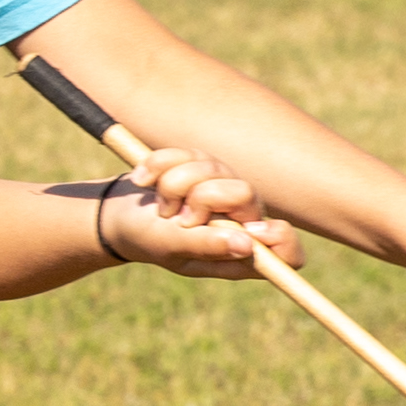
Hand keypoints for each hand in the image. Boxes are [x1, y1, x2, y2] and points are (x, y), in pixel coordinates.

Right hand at [94, 150, 302, 279]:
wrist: (117, 216)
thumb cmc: (148, 240)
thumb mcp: (172, 248)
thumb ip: (207, 246)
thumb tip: (249, 245)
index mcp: (239, 251)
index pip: (288, 252)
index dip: (279, 239)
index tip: (250, 230)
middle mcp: (239, 220)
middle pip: (246, 194)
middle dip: (205, 199)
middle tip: (181, 218)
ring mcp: (222, 189)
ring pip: (213, 169)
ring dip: (174, 185)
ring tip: (161, 206)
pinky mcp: (202, 164)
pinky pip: (187, 153)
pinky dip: (159, 166)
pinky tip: (145, 181)